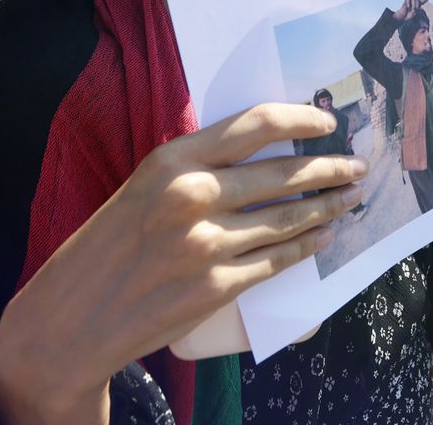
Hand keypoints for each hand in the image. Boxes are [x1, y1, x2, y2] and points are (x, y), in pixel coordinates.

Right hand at [0, 104, 364, 423]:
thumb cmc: (112, 242)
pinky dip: (306, 248)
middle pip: (285, 172)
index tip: (328, 122)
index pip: (257, 124)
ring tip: (350, 200)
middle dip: (331, 168)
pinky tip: (322, 239)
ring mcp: (206, 243)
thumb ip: (199, 163)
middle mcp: (192, 194)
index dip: (303, 118)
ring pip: (290, 218)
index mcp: (173, 159)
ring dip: (328, 208)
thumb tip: (266, 147)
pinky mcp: (216, 286)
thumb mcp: (147, 183)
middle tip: (358, 166)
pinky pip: (277, 260)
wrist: (75, 315)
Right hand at [394, 0, 422, 21]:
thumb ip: (416, 9)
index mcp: (418, 5)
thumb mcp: (414, 13)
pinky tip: (407, 6)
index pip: (423, 1)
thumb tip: (416, 6)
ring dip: (413, 4)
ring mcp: (410, 1)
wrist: (402, 17)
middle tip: (414, 10)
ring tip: (411, 9)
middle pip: (418, 0)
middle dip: (417, 5)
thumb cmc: (408, 16)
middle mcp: (414, 2)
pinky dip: (408, 2)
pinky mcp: (406, 1)